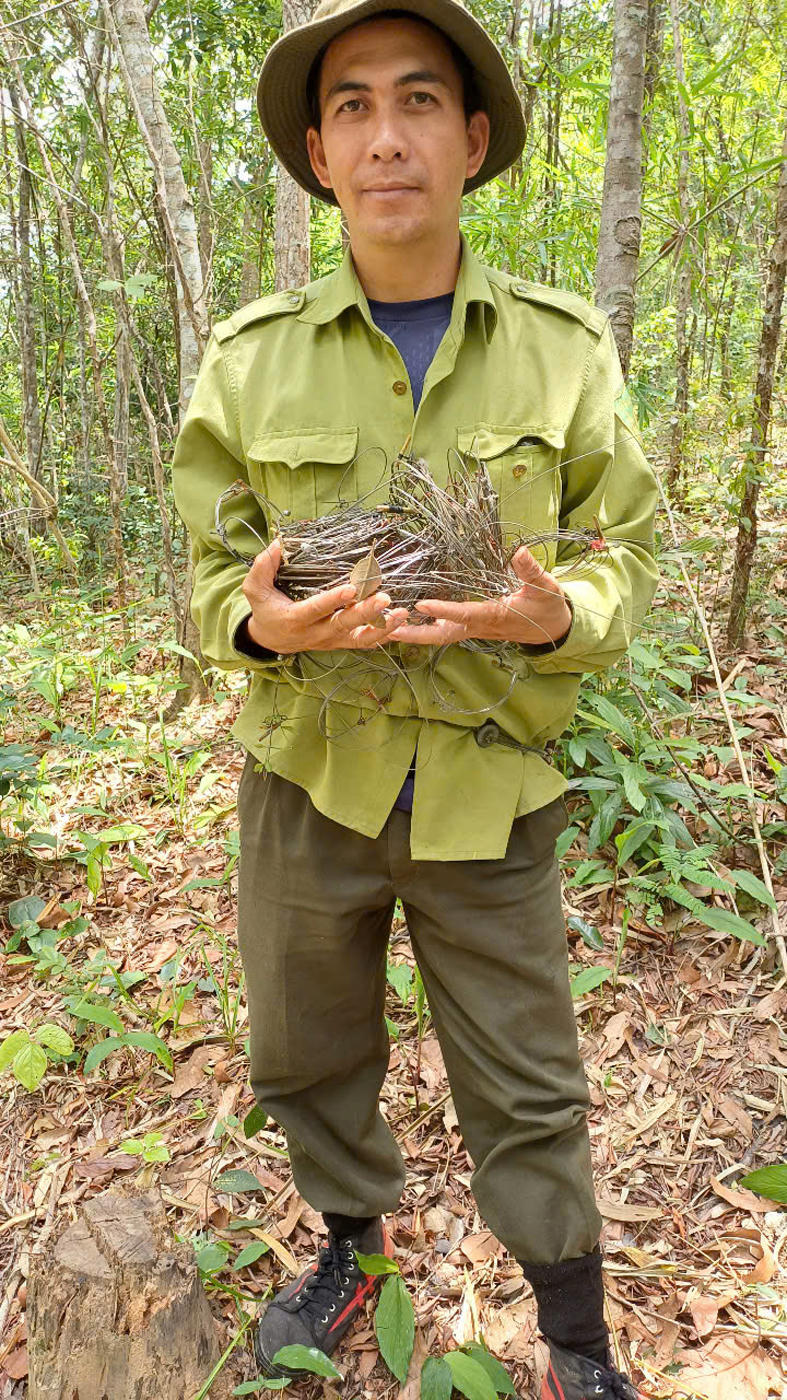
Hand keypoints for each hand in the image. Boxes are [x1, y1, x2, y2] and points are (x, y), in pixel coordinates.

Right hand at [242, 539, 409, 653]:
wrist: (272, 640)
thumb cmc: (266, 610)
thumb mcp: (255, 590)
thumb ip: (262, 568)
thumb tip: (277, 545)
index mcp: (295, 619)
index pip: (316, 609)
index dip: (333, 600)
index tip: (352, 589)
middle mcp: (316, 633)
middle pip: (344, 624)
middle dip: (365, 612)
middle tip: (384, 598)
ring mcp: (331, 640)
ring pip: (360, 638)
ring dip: (383, 627)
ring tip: (402, 614)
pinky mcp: (341, 642)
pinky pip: (365, 642)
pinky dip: (385, 635)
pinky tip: (402, 624)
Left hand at [386, 546, 572, 646]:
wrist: (553, 629)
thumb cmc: (548, 607)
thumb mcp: (546, 587)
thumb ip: (531, 571)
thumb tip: (518, 552)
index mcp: (495, 615)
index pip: (465, 614)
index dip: (443, 610)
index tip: (420, 604)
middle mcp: (479, 627)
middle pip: (442, 635)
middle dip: (414, 634)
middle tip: (385, 629)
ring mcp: (473, 630)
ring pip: (439, 635)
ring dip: (412, 632)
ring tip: (384, 625)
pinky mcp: (471, 628)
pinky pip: (443, 630)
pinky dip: (423, 627)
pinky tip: (405, 620)